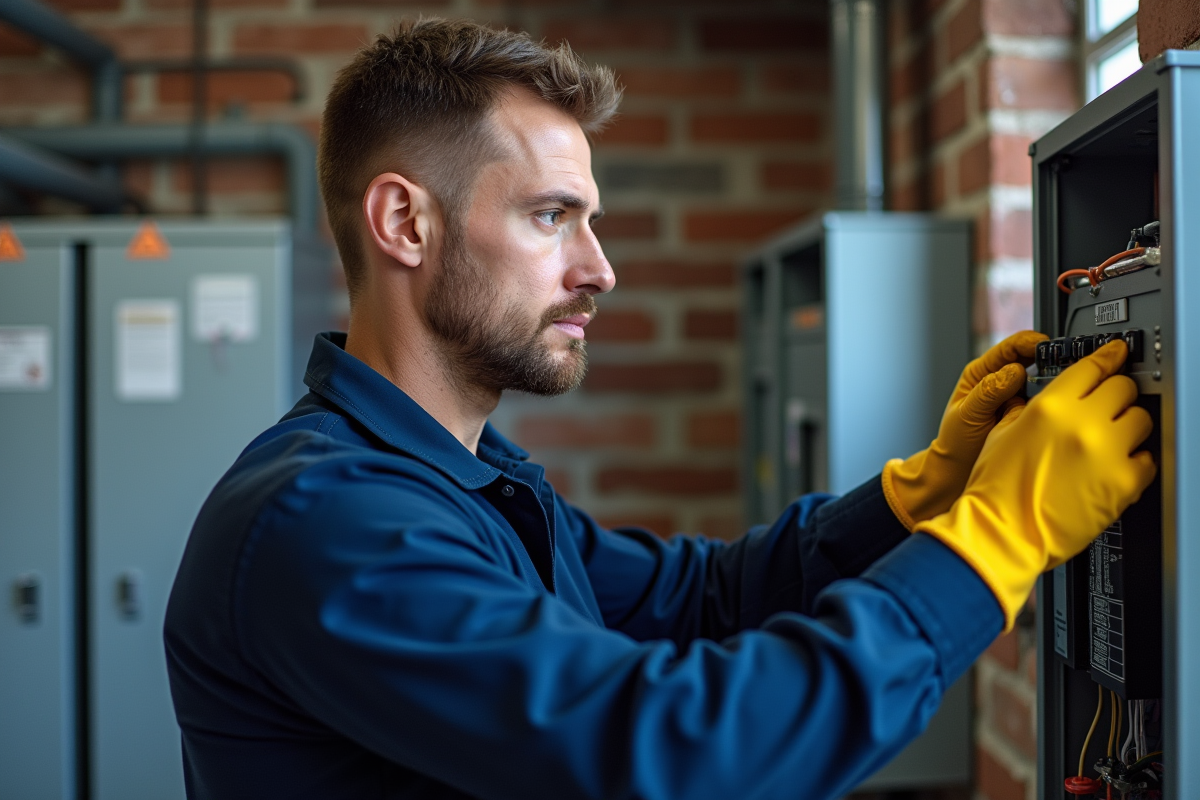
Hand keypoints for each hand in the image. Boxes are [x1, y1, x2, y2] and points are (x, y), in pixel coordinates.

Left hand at [882, 330, 1046, 529]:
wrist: (958, 473)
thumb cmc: (956, 443)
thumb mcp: (967, 415)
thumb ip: (989, 392)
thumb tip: (1015, 371)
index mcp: (982, 373)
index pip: (1010, 347)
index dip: (1030, 342)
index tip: (1047, 346)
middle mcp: (1002, 382)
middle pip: (1033, 360)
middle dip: (1050, 360)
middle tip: (1066, 368)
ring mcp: (1018, 399)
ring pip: (1044, 382)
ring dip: (1055, 384)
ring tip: (1065, 390)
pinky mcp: (1029, 415)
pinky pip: (1048, 405)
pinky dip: (1055, 405)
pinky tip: (1060, 410)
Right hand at [915, 340, 1155, 627]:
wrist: (1002, 533)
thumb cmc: (996, 491)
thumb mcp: (1002, 434)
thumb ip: (1031, 408)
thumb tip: (1054, 397)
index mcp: (1050, 407)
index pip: (1092, 367)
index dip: (1108, 357)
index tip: (1116, 354)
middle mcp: (1082, 424)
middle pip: (1123, 387)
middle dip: (1116, 393)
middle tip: (1108, 406)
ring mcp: (1108, 453)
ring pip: (1141, 419)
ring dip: (1128, 425)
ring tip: (1111, 440)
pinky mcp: (1124, 483)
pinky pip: (1147, 459)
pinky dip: (1135, 461)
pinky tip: (1114, 467)